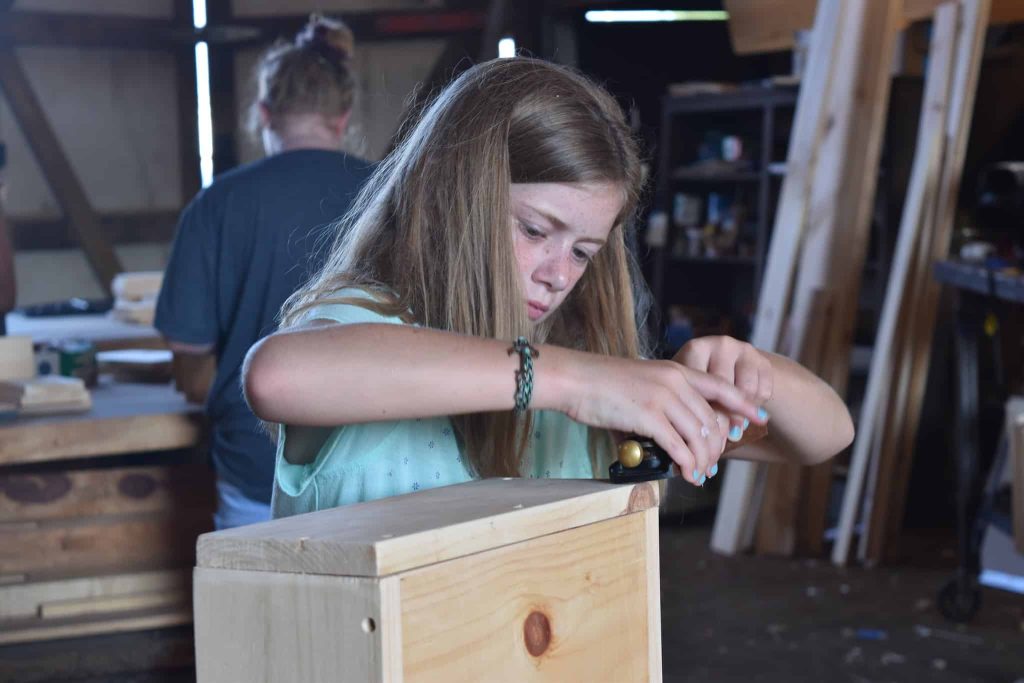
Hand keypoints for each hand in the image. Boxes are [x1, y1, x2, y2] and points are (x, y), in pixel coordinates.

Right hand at [561, 352, 763, 485]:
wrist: (575, 379)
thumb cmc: (600, 384)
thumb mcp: (641, 383)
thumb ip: (660, 404)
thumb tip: (667, 439)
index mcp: (676, 370)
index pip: (721, 387)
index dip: (743, 403)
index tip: (759, 416)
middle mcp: (675, 382)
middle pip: (712, 420)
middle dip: (717, 447)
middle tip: (712, 465)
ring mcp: (663, 398)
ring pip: (699, 436)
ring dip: (703, 461)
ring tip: (699, 475)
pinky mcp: (648, 417)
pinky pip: (678, 446)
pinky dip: (686, 464)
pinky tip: (687, 475)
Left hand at [673, 336, 772, 445]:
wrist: (722, 367)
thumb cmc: (696, 387)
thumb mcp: (687, 392)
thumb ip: (690, 408)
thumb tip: (701, 445)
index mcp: (694, 350)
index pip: (701, 385)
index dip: (705, 415)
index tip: (706, 438)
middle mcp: (720, 344)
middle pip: (725, 390)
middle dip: (725, 420)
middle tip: (724, 438)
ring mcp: (743, 349)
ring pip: (747, 392)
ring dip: (743, 414)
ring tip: (735, 427)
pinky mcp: (763, 359)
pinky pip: (764, 391)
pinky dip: (757, 406)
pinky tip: (746, 410)